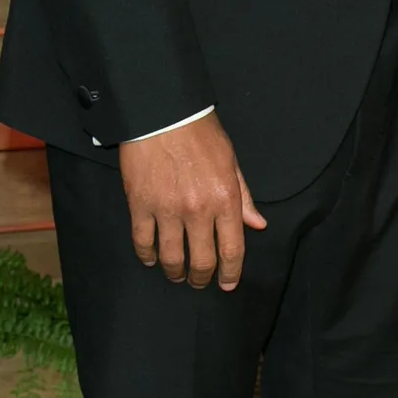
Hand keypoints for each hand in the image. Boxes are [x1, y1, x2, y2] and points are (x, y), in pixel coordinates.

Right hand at [119, 112, 266, 290]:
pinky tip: (152, 258)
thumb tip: (257, 225)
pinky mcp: (140, 205)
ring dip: (175, 272)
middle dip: (202, 278)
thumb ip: (243, 196)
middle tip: (200, 280)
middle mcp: (198, 209)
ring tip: (177, 274)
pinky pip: (143, 242)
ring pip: (172, 258)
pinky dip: (148, 256)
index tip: (227, 284)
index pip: (232, 249)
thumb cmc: (201, 132)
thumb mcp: (231, 161)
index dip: (230, 273)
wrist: (164, 113)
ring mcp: (167, 210)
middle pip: (202, 261)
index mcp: (225, 198)